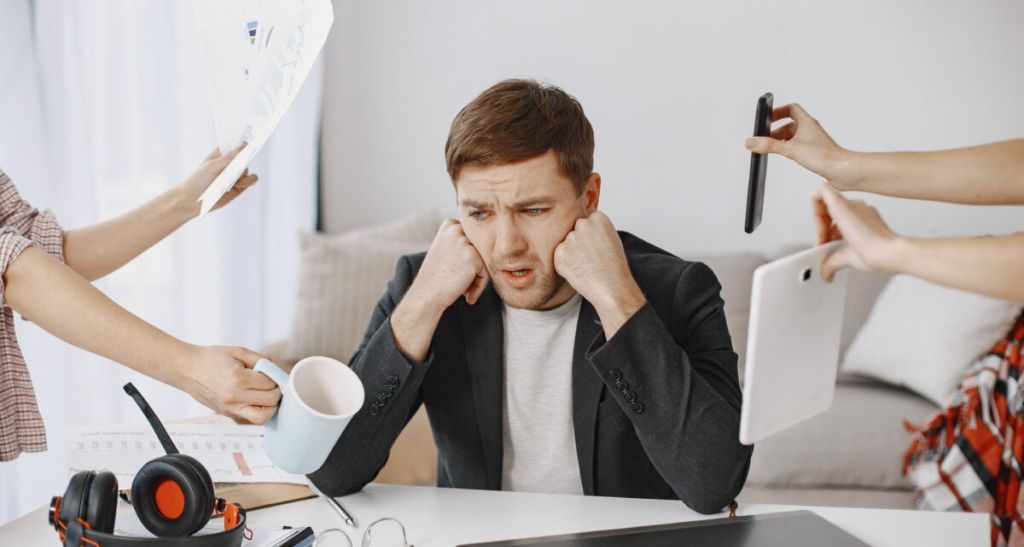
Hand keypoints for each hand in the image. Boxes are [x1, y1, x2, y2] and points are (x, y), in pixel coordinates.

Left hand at [178, 145, 258, 215]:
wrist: (193, 201)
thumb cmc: (198, 180)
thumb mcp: (211, 166)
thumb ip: (228, 158)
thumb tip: (243, 146)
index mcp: (220, 154)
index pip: (233, 144)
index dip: (241, 142)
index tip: (247, 141)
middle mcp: (229, 163)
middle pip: (243, 156)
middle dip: (244, 158)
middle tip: (242, 160)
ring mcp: (235, 175)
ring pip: (247, 169)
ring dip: (243, 173)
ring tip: (235, 180)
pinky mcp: (240, 186)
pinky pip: (251, 180)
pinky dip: (250, 181)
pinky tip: (241, 184)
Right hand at [178, 345, 280, 423]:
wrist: (186, 369)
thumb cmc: (210, 358)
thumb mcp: (238, 351)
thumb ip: (260, 360)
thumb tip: (276, 371)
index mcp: (238, 379)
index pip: (270, 384)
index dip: (276, 378)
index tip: (273, 374)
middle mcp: (234, 397)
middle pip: (270, 402)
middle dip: (276, 392)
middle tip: (272, 384)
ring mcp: (230, 408)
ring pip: (262, 417)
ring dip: (270, 407)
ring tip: (267, 395)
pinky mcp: (226, 413)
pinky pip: (250, 417)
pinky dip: (258, 410)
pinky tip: (257, 399)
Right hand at [409, 219, 489, 309]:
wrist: (426, 296)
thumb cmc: (435, 278)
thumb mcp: (444, 250)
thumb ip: (460, 243)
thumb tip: (485, 244)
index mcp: (449, 225)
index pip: (473, 241)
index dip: (468, 258)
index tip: (457, 271)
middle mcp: (457, 229)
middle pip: (480, 250)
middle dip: (474, 267)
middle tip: (461, 282)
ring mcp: (465, 242)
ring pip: (484, 261)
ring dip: (477, 277)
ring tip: (463, 289)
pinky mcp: (473, 257)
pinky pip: (486, 273)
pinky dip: (479, 286)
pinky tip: (466, 294)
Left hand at [553, 212, 644, 331]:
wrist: (611, 288)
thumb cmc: (614, 267)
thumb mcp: (611, 239)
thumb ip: (596, 229)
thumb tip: (582, 228)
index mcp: (598, 218)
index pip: (587, 221)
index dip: (590, 236)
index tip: (596, 246)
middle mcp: (582, 224)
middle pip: (574, 230)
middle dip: (578, 242)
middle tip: (590, 257)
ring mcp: (570, 238)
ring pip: (566, 244)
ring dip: (571, 253)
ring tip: (586, 265)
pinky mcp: (559, 252)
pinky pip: (559, 256)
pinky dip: (565, 264)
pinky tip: (579, 271)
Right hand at [745, 103, 857, 189]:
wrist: (843, 171)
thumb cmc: (825, 157)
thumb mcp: (790, 149)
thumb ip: (768, 146)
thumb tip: (750, 142)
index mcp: (807, 123)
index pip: (791, 109)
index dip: (778, 112)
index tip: (767, 118)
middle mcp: (810, 130)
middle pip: (789, 124)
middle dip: (775, 131)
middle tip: (765, 139)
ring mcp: (813, 142)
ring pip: (794, 137)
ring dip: (782, 141)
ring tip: (773, 150)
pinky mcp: (815, 153)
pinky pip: (798, 148)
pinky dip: (789, 150)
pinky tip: (787, 159)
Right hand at [813, 182, 900, 280]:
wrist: (895, 254)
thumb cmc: (874, 249)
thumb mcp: (844, 255)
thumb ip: (829, 261)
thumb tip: (825, 269)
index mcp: (844, 207)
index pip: (820, 193)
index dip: (814, 213)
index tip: (819, 230)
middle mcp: (855, 205)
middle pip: (829, 205)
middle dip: (823, 225)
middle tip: (825, 242)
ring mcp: (865, 211)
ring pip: (840, 212)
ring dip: (833, 228)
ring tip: (835, 245)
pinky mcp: (874, 219)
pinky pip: (853, 217)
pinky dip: (846, 230)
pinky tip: (848, 245)